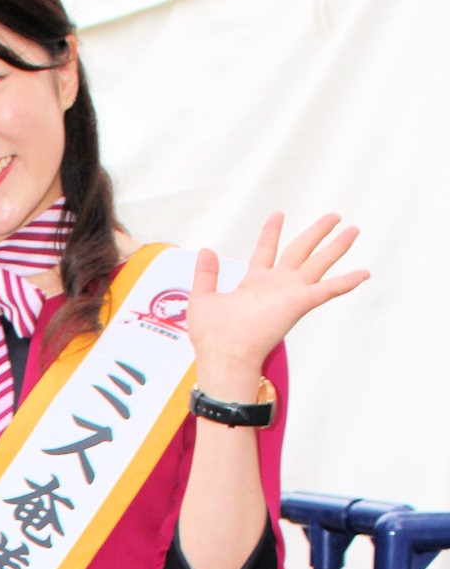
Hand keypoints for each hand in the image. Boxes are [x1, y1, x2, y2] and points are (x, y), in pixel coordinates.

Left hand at [188, 213, 368, 397]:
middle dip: (316, 233)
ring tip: (353, 229)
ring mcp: (290, 294)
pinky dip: (347, 281)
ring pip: (319, 263)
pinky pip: (329, 290)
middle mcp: (276, 286)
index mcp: (254, 283)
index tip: (278, 214)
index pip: (265, 251)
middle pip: (300, 251)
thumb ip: (206, 274)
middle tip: (334, 215)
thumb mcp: (203, 298)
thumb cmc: (212, 336)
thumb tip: (206, 250)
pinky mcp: (300, 302)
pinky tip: (365, 272)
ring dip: (336, 247)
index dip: (271, 232)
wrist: (225, 355)